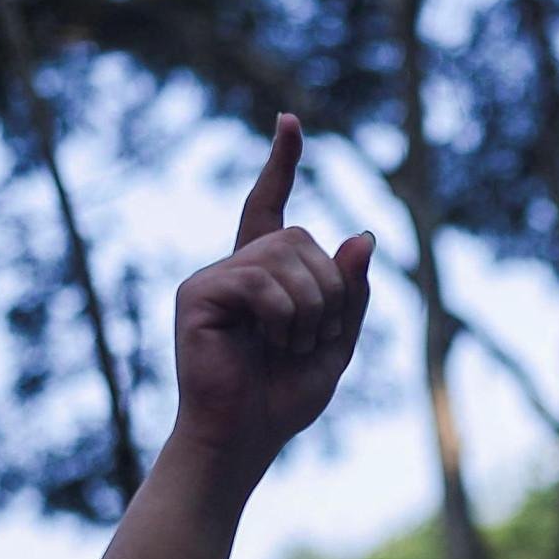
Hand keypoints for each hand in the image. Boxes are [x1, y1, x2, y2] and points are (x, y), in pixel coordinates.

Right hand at [165, 114, 373, 485]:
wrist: (243, 438)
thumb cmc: (284, 396)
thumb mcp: (337, 341)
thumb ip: (351, 291)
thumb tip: (362, 235)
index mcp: (265, 274)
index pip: (272, 204)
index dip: (282, 163)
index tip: (289, 121)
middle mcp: (235, 267)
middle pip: (300, 237)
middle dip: (327, 289)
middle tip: (310, 337)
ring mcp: (212, 278)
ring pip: (286, 256)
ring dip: (309, 307)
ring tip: (290, 345)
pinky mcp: (196, 295)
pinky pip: (260, 280)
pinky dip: (283, 314)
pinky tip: (270, 341)